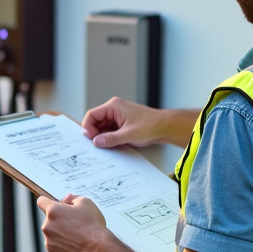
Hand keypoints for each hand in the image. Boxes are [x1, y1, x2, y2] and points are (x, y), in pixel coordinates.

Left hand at [36, 193, 109, 251]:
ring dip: (61, 234)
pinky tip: (76, 246)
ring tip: (77, 237)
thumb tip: (66, 200)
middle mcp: (47, 226)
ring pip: (53, 235)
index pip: (42, 201)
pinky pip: (57, 248)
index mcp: (53, 211)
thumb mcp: (86, 203)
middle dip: (59, 221)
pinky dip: (64, 247)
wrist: (98, 250)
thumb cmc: (93, 226)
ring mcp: (49, 242)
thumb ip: (73, 198)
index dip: (48, 202)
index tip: (53, 205)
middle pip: (49, 220)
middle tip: (75, 224)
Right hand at [82, 98, 198, 148]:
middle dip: (95, 133)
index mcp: (114, 106)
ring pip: (102, 127)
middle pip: (96, 121)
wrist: (165, 127)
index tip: (89, 139)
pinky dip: (109, 137)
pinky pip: (109, 130)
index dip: (88, 127)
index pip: (92, 114)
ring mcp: (118, 116)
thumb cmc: (150, 125)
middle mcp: (114, 109)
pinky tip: (112, 144)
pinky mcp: (122, 123)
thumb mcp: (128, 134)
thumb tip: (96, 142)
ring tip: (106, 145)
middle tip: (97, 145)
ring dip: (102, 136)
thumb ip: (110, 139)